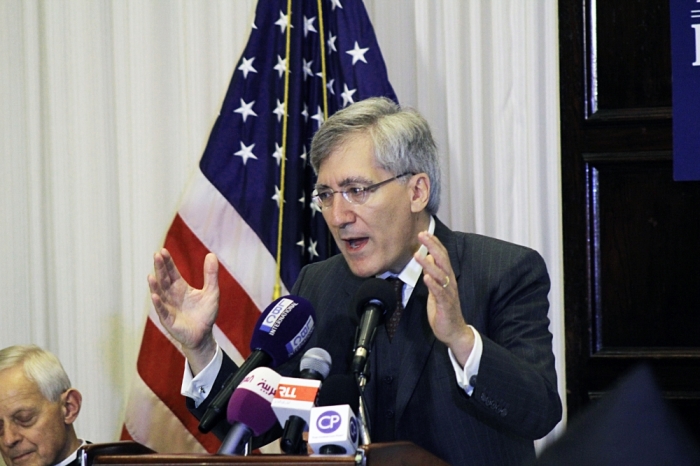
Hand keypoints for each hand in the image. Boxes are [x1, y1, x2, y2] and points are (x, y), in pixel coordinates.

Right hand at [147, 248, 219, 373]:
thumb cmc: (205, 313)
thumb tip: (211, 254)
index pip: (171, 272)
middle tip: (156, 255)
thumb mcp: (212, 291)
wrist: (203, 335)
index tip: (163, 250)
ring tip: (151, 275)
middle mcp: (171, 296)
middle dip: (160, 268)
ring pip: (159, 294)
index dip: (168, 262)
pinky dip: (158, 304)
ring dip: (155, 286)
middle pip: (164, 279)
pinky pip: (162, 311)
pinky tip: (154, 296)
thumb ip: (210, 274)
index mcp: (180, 287)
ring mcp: (168, 308)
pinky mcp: (169, 321)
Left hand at [415, 231, 473, 366]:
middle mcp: (450, 282)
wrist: (453, 330)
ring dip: (429, 264)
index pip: (442, 256)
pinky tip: (426, 277)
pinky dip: (433, 284)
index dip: (434, 244)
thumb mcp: (437, 287)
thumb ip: (434, 272)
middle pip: (442, 260)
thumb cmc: (444, 309)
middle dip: (432, 246)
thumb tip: (429, 256)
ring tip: (418, 254)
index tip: (424, 233)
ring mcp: (449, 293)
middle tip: (422, 235)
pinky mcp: (446, 305)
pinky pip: (440, 293)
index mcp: (447, 277)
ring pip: (440, 275)